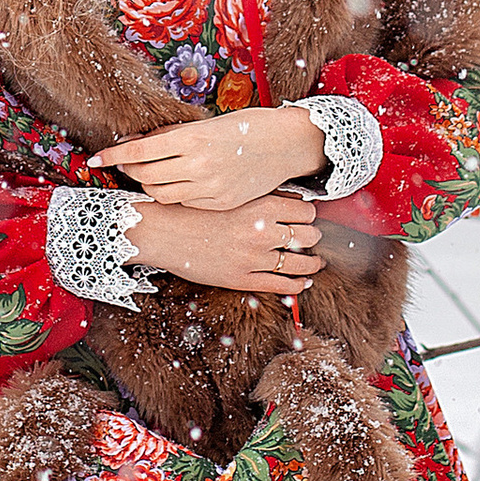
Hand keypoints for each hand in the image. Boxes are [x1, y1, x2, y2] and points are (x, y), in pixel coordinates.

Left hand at [94, 106, 321, 212]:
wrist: (286, 144)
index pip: (138, 151)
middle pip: (144, 176)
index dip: (112, 156)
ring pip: (161, 194)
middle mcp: (198, 165)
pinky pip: (184, 202)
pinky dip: (174, 193)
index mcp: (192, 138)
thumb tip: (135, 143)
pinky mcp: (220, 203)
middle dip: (129, 170)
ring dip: (149, 184)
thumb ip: (171, 136)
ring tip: (150, 174)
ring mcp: (210, 188)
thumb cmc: (246, 126)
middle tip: (126, 163)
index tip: (96, 158)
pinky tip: (177, 184)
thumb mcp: (205, 124)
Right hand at [127, 193, 324, 294]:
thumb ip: (262, 196)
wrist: (164, 230)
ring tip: (315, 262)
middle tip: (312, 238)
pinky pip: (282, 285)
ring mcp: (254, 258)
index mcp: (261, 205)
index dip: (309, 215)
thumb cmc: (195, 208)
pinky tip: (302, 282)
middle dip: (312, 237)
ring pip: (301, 263)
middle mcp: (262, 231)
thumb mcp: (233, 194)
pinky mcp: (242, 279)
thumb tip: (294, 199)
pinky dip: (298, 285)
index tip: (307, 218)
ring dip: (312, 263)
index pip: (306, 211)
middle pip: (308, 236)